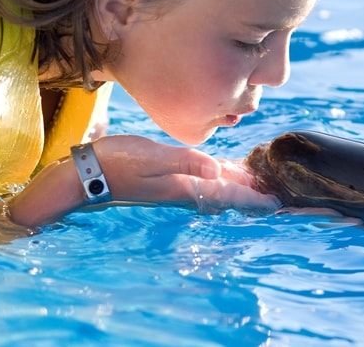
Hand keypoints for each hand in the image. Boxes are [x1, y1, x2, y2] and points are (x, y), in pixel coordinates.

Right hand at [93, 135, 279, 212]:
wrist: (86, 175)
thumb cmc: (117, 163)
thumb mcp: (153, 158)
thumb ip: (187, 163)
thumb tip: (219, 171)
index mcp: (186, 188)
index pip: (229, 195)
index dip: (254, 199)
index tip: (277, 204)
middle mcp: (184, 191)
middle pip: (227, 196)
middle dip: (251, 195)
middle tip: (277, 196)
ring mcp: (175, 187)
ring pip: (215, 189)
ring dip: (237, 188)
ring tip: (257, 184)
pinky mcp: (166, 179)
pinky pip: (202, 182)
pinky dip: (218, 178)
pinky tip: (223, 172)